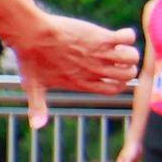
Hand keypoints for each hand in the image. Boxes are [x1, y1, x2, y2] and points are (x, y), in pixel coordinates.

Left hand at [11, 10, 136, 97]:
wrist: (31, 35)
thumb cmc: (31, 59)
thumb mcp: (33, 86)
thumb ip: (38, 107)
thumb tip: (36, 127)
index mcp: (83, 83)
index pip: (114, 89)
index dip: (120, 83)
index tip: (115, 74)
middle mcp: (94, 71)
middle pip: (127, 75)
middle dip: (129, 68)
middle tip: (120, 58)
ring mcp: (98, 54)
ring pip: (131, 57)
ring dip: (130, 52)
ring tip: (120, 46)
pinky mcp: (100, 37)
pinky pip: (127, 38)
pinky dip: (128, 36)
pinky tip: (119, 34)